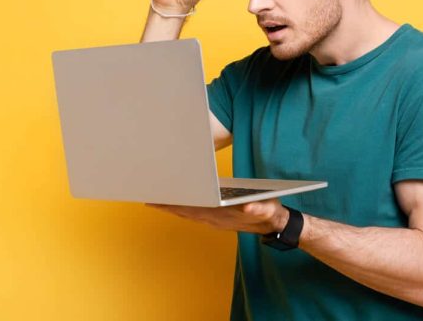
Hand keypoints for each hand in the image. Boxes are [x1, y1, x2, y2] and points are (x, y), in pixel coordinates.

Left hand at [147, 198, 287, 234]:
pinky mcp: (217, 218)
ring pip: (188, 214)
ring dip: (172, 208)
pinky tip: (175, 204)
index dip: (174, 205)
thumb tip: (249, 206)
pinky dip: (182, 209)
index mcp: (221, 215)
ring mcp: (215, 219)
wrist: (274, 224)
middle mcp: (214, 219)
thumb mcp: (267, 208)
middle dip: (167, 206)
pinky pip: (194, 214)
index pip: (192, 210)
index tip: (158, 201)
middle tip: (148, 198)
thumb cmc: (269, 212)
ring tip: (156, 201)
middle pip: (185, 212)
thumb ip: (259, 207)